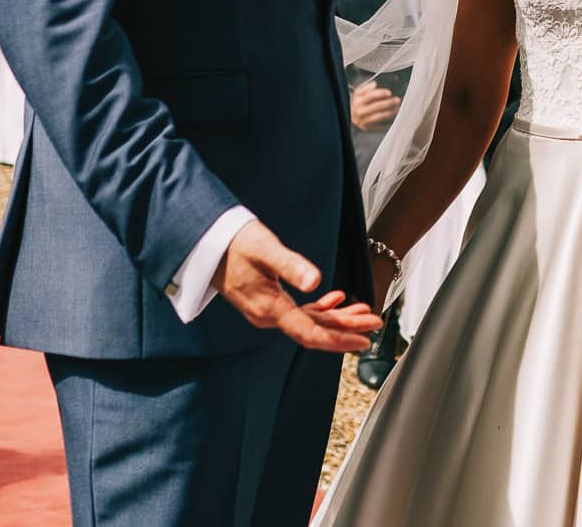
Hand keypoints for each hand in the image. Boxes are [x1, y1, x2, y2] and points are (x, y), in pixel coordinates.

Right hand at [213, 219, 380, 350]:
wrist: (206, 243)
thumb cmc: (235, 242)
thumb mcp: (266, 249)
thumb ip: (292, 265)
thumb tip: (316, 281)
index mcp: (269, 308)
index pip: (310, 332)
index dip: (339, 339)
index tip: (364, 340)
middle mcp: (268, 315)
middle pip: (314, 329)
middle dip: (347, 327)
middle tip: (375, 323)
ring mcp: (267, 311)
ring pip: (309, 321)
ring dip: (337, 318)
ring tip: (364, 312)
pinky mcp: (267, 301)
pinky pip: (299, 312)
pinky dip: (320, 308)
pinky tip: (337, 299)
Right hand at [350, 82, 399, 130]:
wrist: (352, 115)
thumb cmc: (360, 102)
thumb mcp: (360, 93)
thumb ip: (367, 88)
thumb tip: (374, 84)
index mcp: (358, 100)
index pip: (370, 95)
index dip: (381, 93)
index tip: (390, 92)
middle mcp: (359, 110)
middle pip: (376, 106)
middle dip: (389, 102)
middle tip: (397, 100)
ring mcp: (362, 120)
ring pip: (379, 116)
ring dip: (390, 112)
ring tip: (397, 109)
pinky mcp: (367, 128)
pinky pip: (380, 126)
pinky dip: (388, 123)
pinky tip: (394, 119)